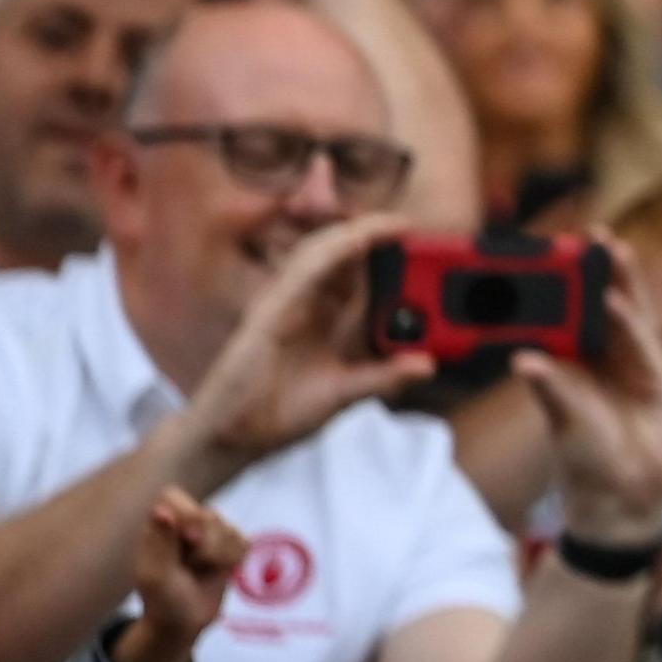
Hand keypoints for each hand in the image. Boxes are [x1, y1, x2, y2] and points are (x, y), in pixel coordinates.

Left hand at [120, 487, 248, 661]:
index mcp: (159, 526)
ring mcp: (211, 534)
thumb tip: (162, 509)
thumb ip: (160, 541)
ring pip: (230, 529)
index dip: (186, 513)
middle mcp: (184, 524)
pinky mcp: (231, 546)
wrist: (183, 624)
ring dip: (219, 556)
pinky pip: (245, 542)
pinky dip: (234, 560)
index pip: (173, 497)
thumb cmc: (162, 600)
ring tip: (201, 571)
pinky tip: (220, 571)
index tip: (188, 538)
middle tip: (191, 565)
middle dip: (206, 544)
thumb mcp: (155, 575)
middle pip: (209, 515)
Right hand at [183, 216, 429, 478]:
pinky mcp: (267, 315)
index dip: (381, 252)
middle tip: (409, 223)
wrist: (234, 438)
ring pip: (319, 254)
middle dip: (371, 235)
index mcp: (320, 316)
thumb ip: (384, 376)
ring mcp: (282, 305)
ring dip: (355, 235)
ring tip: (392, 224)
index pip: (353, 274)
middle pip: (338, 255)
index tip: (414, 235)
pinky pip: (300, 276)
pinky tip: (357, 242)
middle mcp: (302, 303)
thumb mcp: (345, 392)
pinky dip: (329, 256)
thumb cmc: (281, 412)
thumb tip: (428, 365)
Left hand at [513, 246, 661, 546]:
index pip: (565, 312)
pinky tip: (615, 300)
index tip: (549, 250)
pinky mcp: (657, 374)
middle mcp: (602, 356)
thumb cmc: (587, 460)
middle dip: (597, 268)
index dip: (561, 281)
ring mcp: (632, 362)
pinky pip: (643, 339)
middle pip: (600, 302)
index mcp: (572, 361)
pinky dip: (629, 319)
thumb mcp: (563, 423)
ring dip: (619, 281)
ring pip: (626, 312)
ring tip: (612, 249)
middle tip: (589, 234)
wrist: (626, 495)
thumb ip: (551, 389)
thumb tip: (523, 360)